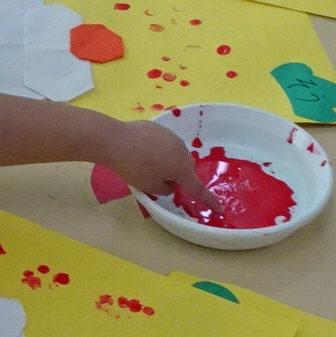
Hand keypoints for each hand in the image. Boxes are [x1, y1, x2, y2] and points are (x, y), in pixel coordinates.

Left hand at [99, 119, 215, 211]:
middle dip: (180, 177)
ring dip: (169, 162)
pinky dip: (159, 151)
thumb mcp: (149, 186)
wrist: (114, 139)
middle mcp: (181, 150)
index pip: (198, 188)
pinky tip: (142, 152)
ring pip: (176, 154)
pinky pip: (165, 144)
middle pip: (187, 168)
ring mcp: (171, 137)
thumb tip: (170, 182)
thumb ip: (165, 188)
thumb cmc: (133, 167)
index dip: (208, 200)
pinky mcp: (159, 128)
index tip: (220, 208)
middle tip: (161, 182)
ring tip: (148, 165)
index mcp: (181, 168)